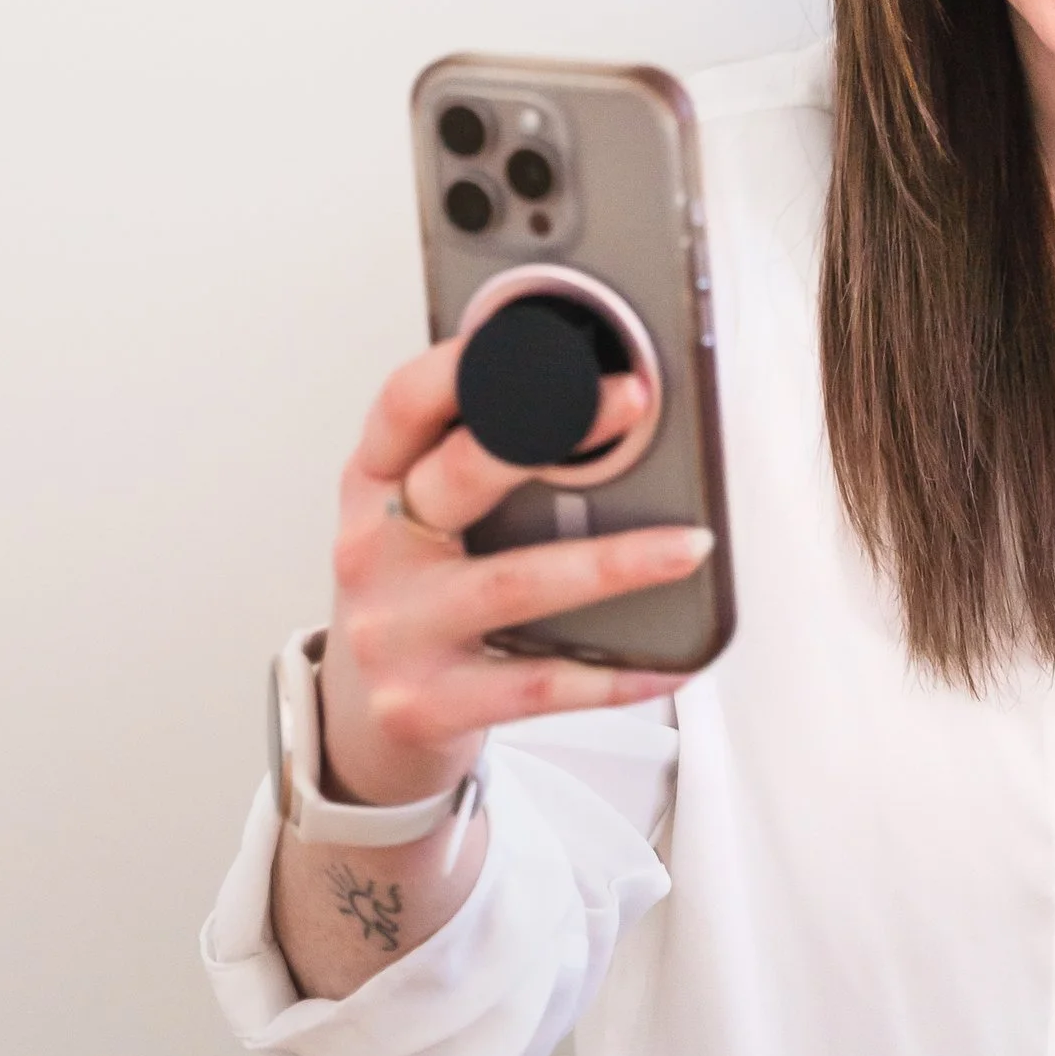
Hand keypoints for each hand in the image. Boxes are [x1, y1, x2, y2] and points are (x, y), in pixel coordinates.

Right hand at [317, 334, 713, 805]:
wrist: (364, 720)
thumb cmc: (413, 591)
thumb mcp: (415, 512)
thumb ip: (469, 455)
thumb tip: (591, 390)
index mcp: (370, 481)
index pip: (404, 402)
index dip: (467, 362)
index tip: (543, 335)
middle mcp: (372, 550)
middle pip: (461, 474)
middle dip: (555, 429)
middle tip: (634, 399)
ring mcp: (395, 631)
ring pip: (514, 584)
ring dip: (613, 562)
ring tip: (690, 545)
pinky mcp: (426, 703)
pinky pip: (535, 684)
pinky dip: (608, 674)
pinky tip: (667, 661)